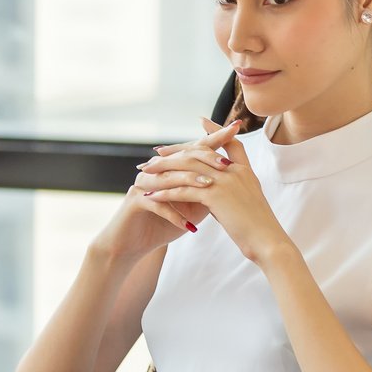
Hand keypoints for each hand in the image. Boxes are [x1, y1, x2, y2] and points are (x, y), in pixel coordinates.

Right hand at [90, 121, 239, 259]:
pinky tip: (189, 226)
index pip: (196, 148)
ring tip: (209, 187)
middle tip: (226, 163)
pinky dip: (174, 215)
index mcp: (171, 166)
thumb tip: (234, 177)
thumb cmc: (165, 224)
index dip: (215, 138)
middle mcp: (156, 170)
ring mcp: (144, 183)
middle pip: (182, 158)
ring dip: (190, 183)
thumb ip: (209, 190)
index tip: (236, 127)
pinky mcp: (135, 201)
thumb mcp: (193, 206)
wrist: (135, 244)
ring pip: (169, 178)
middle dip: (205, 159)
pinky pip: (157, 204)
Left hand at [139, 117, 291, 265]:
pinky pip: (183, 191)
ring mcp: (226, 181)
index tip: (202, 122)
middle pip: (200, 152)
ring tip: (147, 174)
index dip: (217, 131)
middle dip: (176, 152)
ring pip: (187, 169)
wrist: (268, 241)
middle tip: (157, 154)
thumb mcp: (249, 202)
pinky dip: (165, 193)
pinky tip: (151, 197)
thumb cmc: (259, 229)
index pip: (231, 142)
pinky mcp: (215, 196)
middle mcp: (235, 171)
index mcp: (245, 171)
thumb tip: (216, 193)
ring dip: (164, 171)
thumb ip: (233, 191)